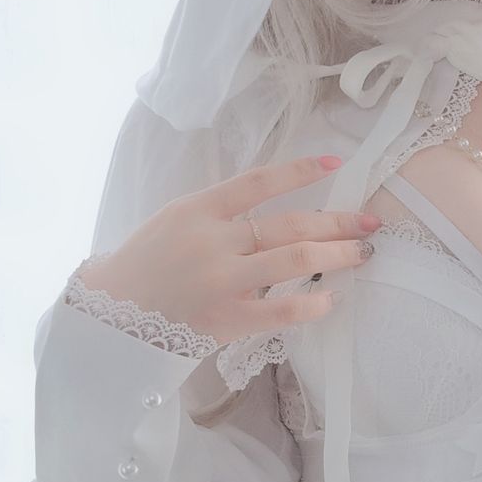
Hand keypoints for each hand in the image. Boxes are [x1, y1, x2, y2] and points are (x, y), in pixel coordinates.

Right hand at [75, 154, 381, 344]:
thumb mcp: (176, 221)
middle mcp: (214, 240)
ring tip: (363, 252)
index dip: (300, 170)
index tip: (336, 162)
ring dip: (337, 255)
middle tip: (369, 222)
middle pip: (290, 224)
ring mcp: (222, 280)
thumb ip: (221, 213)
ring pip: (294, 259)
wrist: (111, 315)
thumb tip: (277, 207)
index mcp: (199, 209)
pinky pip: (281, 310)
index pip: (259, 181)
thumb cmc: (146, 264)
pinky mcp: (227, 319)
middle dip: (338, 222)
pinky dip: (311, 304)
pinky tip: (331, 299)